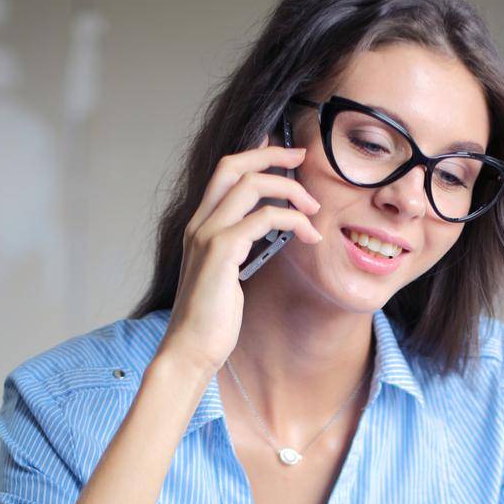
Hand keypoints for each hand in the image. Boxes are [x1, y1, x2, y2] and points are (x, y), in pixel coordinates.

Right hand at [157, 136, 322, 375]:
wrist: (190, 349)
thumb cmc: (210, 320)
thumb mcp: (225, 275)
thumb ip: (237, 249)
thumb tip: (262, 233)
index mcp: (199, 227)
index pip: (224, 173)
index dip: (255, 154)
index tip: (285, 154)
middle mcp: (199, 224)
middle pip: (234, 166)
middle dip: (272, 154)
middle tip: (303, 157)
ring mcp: (207, 235)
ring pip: (251, 185)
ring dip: (290, 190)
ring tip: (314, 209)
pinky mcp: (221, 252)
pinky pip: (263, 219)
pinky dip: (292, 221)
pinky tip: (309, 236)